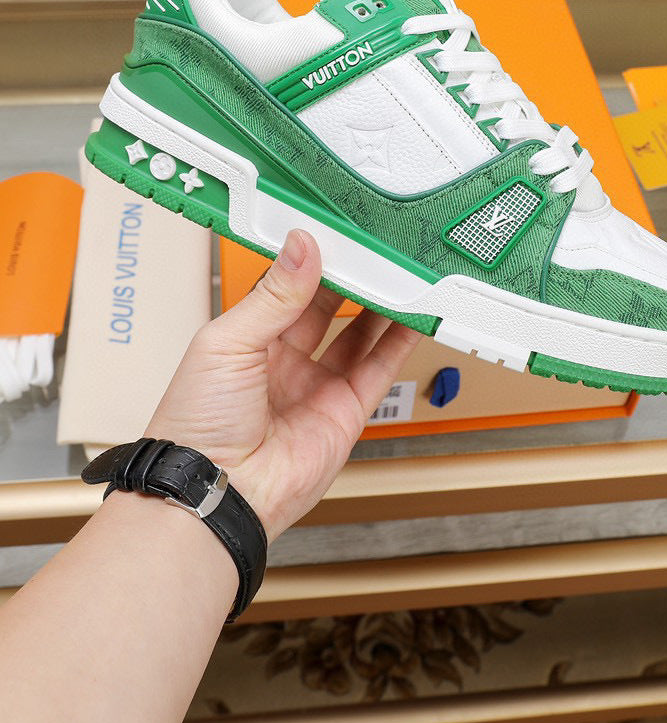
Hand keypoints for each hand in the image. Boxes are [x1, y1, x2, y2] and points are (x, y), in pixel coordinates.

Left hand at [146, 230, 420, 539]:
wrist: (216, 493)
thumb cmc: (198, 423)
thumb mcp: (229, 342)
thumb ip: (275, 295)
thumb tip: (302, 245)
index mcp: (246, 338)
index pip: (286, 285)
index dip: (311, 258)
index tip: (335, 229)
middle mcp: (283, 360)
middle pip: (327, 306)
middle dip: (350, 276)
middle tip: (375, 243)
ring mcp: (316, 386)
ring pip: (358, 333)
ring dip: (380, 303)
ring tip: (401, 269)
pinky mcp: (345, 412)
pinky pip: (378, 369)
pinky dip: (399, 342)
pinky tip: (413, 314)